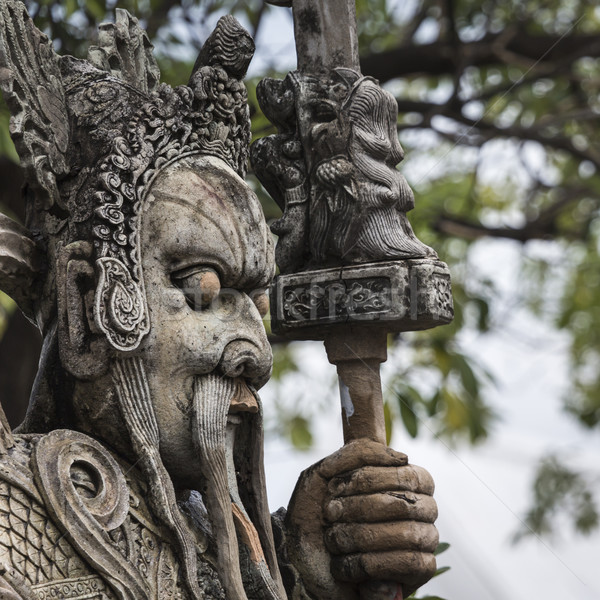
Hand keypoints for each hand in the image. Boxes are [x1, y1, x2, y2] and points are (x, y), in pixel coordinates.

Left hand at [285, 439, 437, 599]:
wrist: (303, 564)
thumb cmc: (316, 515)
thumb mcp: (324, 475)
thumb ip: (356, 453)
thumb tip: (403, 457)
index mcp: (404, 476)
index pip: (401, 470)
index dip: (365, 477)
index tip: (333, 486)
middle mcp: (422, 504)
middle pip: (402, 502)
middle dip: (358, 508)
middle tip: (329, 514)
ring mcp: (426, 535)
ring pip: (406, 534)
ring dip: (359, 537)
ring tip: (334, 540)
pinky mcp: (422, 567)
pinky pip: (407, 563)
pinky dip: (368, 564)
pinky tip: (344, 563)